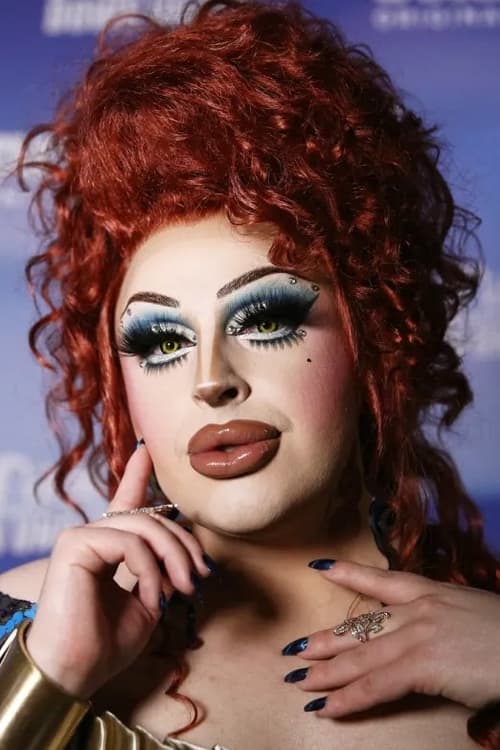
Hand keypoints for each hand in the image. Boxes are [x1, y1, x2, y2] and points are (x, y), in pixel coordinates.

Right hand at [25, 444, 212, 699]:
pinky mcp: (74, 544)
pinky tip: (154, 596)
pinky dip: (150, 569)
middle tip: (200, 577)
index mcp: (107, 547)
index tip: (147, 451)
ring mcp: (81, 536)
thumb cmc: (107, 644)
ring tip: (184, 588)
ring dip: (173, 558)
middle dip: (183, 545)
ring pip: (143, 527)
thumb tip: (188, 557)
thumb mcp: (149, 601)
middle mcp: (92, 535)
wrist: (76, 672)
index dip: (137, 475)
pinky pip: (129, 542)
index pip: (125, 503)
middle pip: (150, 519)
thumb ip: (164, 571)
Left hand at [282, 560, 499, 716]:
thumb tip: (435, 641)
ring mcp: (419, 633)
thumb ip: (448, 623)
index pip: (382, 580)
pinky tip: (327, 707)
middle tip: (294, 648)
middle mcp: (420, 607)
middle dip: (325, 640)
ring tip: (299, 680)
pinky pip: (375, 685)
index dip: (349, 574)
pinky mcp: (423, 662)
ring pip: (361, 655)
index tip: (321, 566)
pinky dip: (348, 698)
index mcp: (435, 592)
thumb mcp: (476, 617)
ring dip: (326, 672)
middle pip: (362, 625)